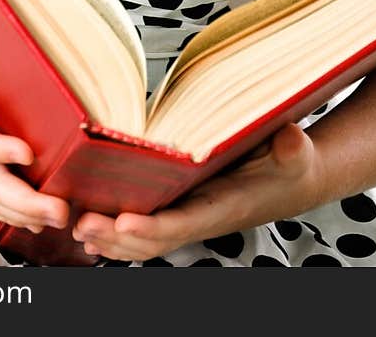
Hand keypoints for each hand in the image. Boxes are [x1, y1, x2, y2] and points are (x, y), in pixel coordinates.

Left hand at [72, 123, 318, 261]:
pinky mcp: (182, 207)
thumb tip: (291, 137)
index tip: (124, 222)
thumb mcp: (296, 154)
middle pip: (154, 238)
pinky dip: (119, 233)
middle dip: (118, 236)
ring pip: (145, 237)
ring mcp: (190, 215)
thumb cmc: (291, 167)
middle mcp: (201, 217)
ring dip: (112, 239)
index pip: (183, 224)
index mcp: (223, 207)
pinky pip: (147, 226)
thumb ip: (292, 147)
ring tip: (79, 227)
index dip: (153, 227)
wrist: (291, 181)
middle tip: (84, 223)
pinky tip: (92, 228)